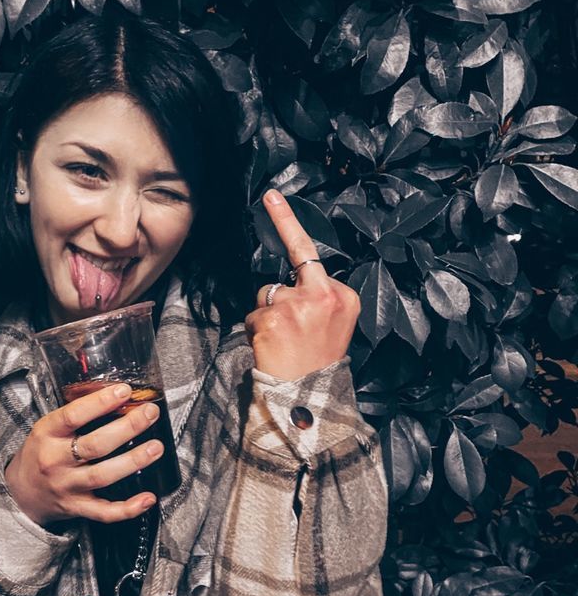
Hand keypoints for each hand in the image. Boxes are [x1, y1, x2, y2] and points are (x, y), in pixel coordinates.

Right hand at [4, 382, 161, 526]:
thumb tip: (119, 397)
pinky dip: (129, 508)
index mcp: (47, 434)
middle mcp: (55, 461)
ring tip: (156, 447)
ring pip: (103, 476)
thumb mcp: (47, 428)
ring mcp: (67, 487)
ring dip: (133, 461)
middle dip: (127, 428)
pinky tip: (148, 498)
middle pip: (95, 445)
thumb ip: (76, 416)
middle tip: (149, 414)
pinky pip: (104, 512)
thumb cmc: (41, 453)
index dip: (100, 402)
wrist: (22, 493)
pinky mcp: (77, 508)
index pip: (73, 415)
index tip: (124, 391)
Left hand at [249, 190, 359, 379]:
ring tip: (282, 342)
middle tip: (272, 214)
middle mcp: (322, 295)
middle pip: (286, 272)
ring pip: (266, 294)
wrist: (309, 399)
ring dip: (266, 315)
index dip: (288, 224)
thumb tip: (289, 282)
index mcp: (343, 296)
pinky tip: (270, 347)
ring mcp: (295, 306)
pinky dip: (255, 331)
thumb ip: (320, 296)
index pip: (311, 257)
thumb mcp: (336, 324)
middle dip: (279, 249)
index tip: (271, 196)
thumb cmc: (319, 361)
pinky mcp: (271, 318)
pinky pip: (253, 315)